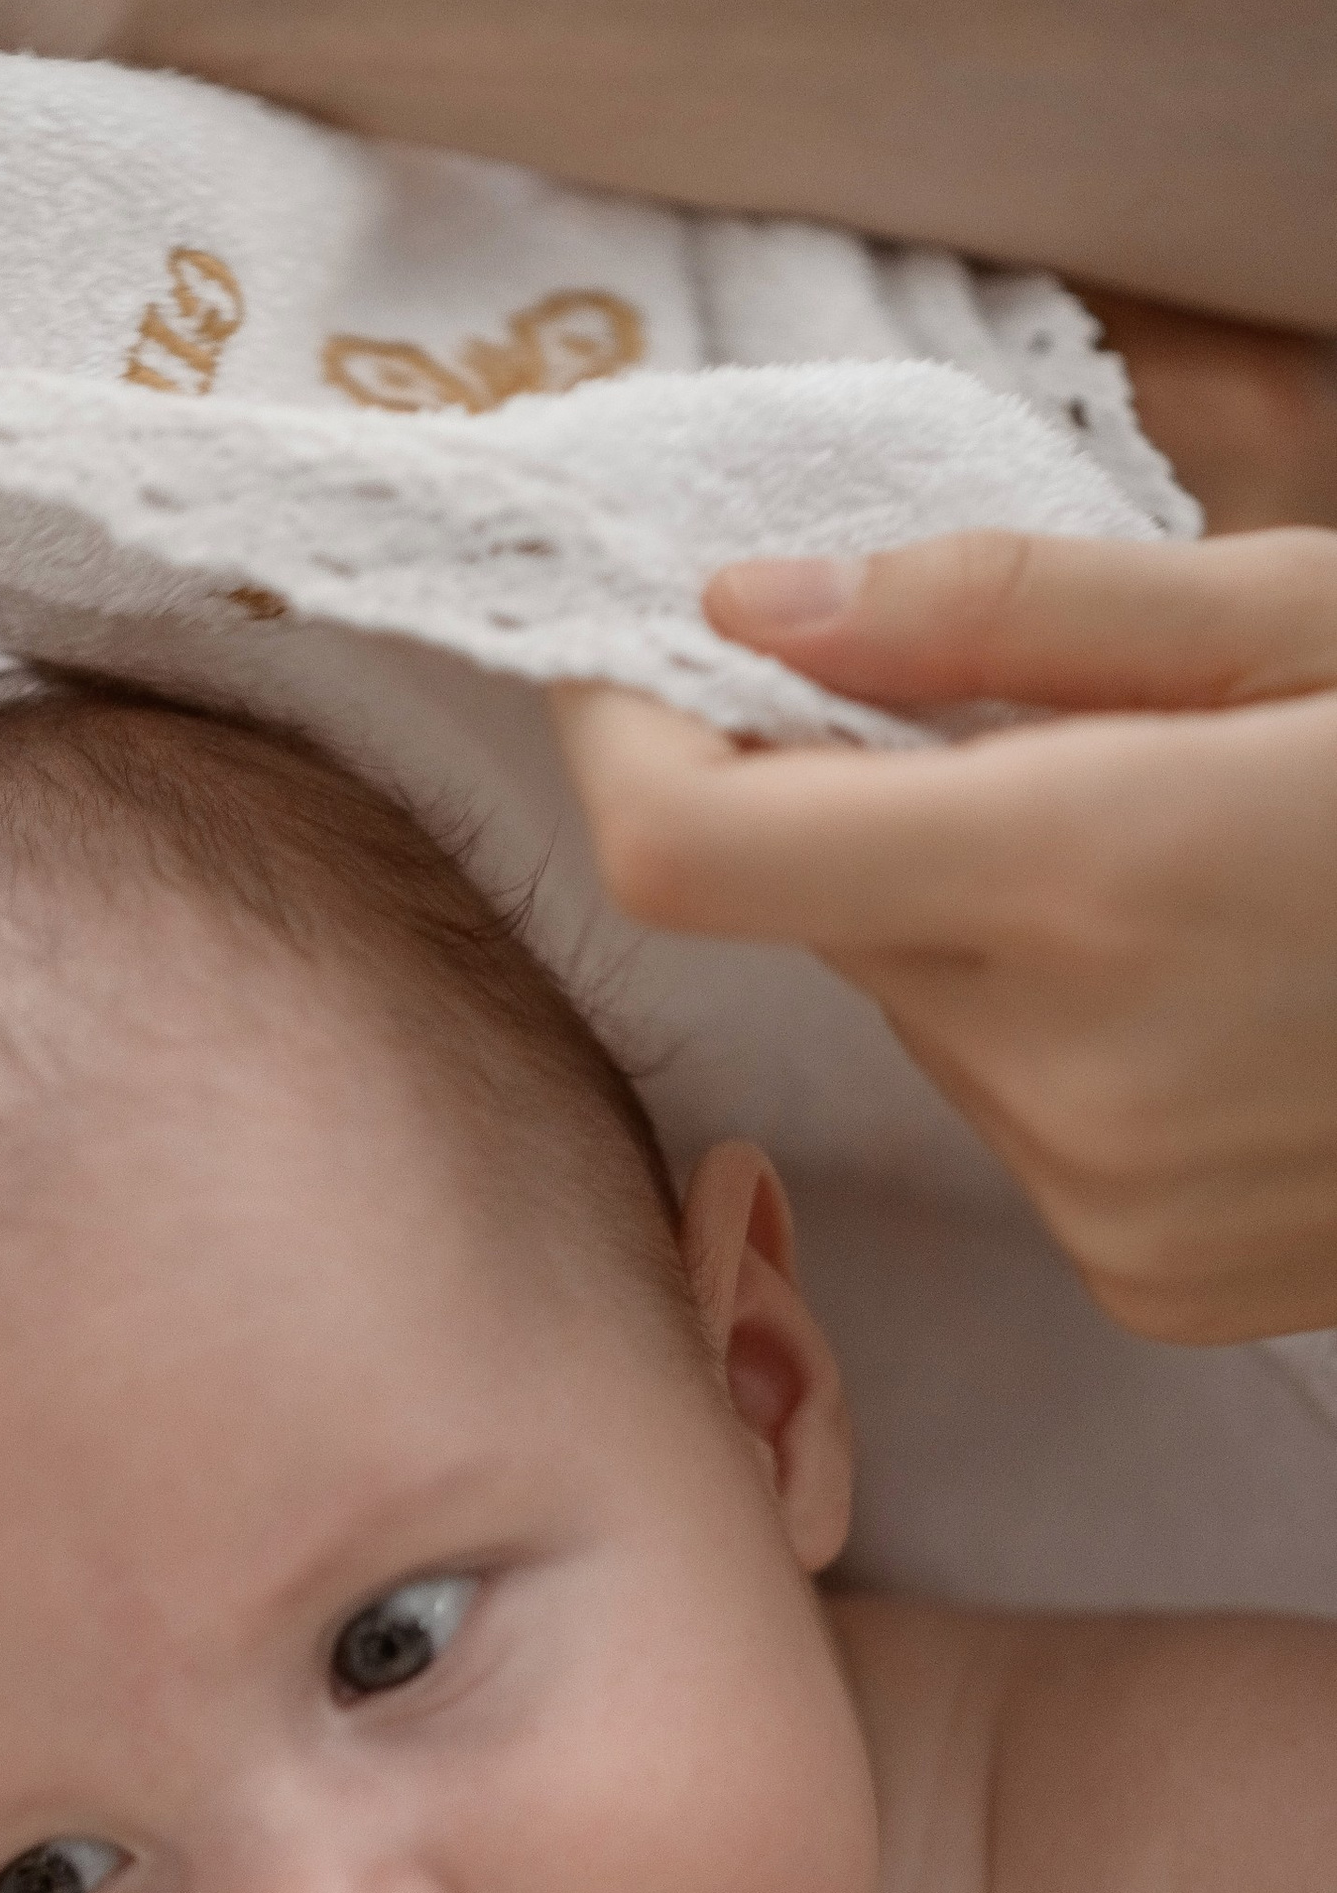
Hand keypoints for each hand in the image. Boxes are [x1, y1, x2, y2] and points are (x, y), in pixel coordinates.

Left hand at [552, 529, 1336, 1342]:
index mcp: (1089, 873)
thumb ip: (1003, 616)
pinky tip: (1238, 1000)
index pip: (693, 855)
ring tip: (1201, 877)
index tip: (635, 661)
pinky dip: (1074, 1048)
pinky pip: (1023, 1133)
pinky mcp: (1151, 1286)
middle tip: (1042, 733)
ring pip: (928, 1028)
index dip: (625, 744)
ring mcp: (1108, 1209)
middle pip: (824, 926)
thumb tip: (747, 606)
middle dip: (878, 817)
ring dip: (993, 935)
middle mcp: (1068, 1074)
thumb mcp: (1306, 619)